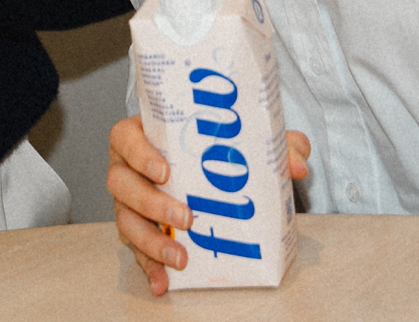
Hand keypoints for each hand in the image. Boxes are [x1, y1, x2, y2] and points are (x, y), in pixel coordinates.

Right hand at [108, 115, 310, 295]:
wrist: (205, 170)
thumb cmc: (209, 147)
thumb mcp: (239, 139)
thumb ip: (270, 144)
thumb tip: (296, 164)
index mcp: (142, 136)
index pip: (125, 138)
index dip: (138, 153)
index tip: (164, 170)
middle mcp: (128, 169)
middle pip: (122, 183)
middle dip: (151, 203)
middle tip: (185, 218)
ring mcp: (130, 202)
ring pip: (126, 220)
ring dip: (151, 241)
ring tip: (180, 257)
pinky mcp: (137, 232)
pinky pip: (136, 251)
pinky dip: (149, 268)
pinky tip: (163, 282)